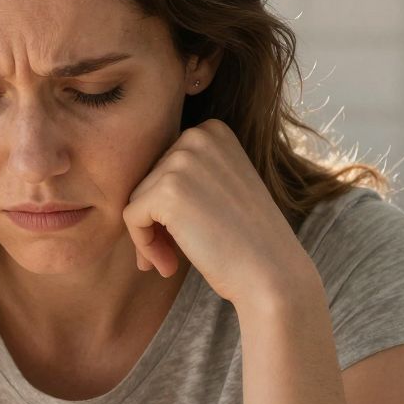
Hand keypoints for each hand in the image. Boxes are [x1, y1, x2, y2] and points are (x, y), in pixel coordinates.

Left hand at [120, 120, 314, 308]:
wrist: (273, 272)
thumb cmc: (249, 240)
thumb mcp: (222, 188)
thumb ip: (187, 177)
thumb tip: (139, 189)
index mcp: (213, 131)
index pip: (164, 164)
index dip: (166, 205)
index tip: (184, 233)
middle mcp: (198, 136)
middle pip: (147, 180)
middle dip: (155, 221)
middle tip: (174, 255)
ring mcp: (182, 161)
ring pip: (136, 199)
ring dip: (148, 237)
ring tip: (171, 263)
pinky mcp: (167, 191)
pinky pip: (130, 217)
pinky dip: (143, 246)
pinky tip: (168, 267)